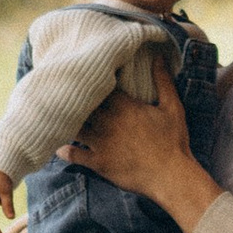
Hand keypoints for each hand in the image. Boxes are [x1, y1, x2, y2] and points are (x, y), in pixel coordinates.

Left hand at [60, 59, 213, 229]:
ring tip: (60, 118)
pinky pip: (73, 154)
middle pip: (82, 105)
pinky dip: (64, 150)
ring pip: (74, 127)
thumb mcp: (173, 107)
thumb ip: (163, 81)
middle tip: (64, 95)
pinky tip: (59, 145)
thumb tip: (159, 56)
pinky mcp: (98, 162)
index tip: (85, 78)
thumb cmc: (173, 141)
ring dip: (66, 122)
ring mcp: (101, 143)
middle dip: (74, 100)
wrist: (171, 176)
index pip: (99, 87)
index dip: (91, 82)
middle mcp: (108, 122)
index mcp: (124, 106)